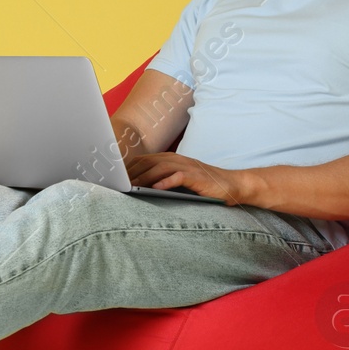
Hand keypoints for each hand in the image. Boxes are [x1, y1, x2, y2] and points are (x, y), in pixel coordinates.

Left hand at [125, 152, 250, 205]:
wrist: (233, 186)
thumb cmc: (206, 186)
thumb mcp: (182, 181)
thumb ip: (164, 180)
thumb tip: (141, 189)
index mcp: (172, 160)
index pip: (145, 160)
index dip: (129, 167)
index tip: (115, 177)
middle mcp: (178, 160)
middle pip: (149, 162)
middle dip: (131, 172)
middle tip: (116, 184)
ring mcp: (188, 167)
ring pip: (160, 168)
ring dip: (144, 177)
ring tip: (130, 187)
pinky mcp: (197, 176)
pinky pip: (179, 177)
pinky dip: (166, 182)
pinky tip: (155, 188)